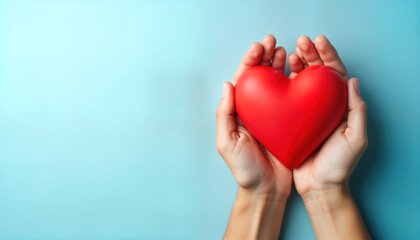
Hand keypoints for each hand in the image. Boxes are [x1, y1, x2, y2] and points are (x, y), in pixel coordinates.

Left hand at [217, 35, 291, 239]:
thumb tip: (227, 85)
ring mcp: (272, 115)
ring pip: (275, 84)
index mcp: (239, 112)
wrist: (266, 190)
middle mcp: (255, 110)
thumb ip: (224, 114)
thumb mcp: (227, 143)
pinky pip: (291, 98)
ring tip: (285, 50)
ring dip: (279, 66)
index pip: (243, 80)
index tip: (258, 47)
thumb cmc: (245, 169)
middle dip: (264, 57)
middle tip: (273, 42)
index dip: (249, 62)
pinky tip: (299, 72)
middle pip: (259, 77)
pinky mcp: (288, 122)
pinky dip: (294, 83)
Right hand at [290, 35, 367, 196]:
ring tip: (288, 52)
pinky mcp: (291, 119)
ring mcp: (305, 111)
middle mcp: (322, 105)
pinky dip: (283, 81)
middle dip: (310, 54)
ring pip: (301, 81)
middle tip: (300, 43)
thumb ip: (357, 110)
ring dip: (296, 64)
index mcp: (339, 106)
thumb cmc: (338, 165)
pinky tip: (278, 72)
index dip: (327, 55)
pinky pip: (287, 96)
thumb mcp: (355, 139)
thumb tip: (353, 81)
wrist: (319, 186)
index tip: (318, 42)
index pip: (335, 73)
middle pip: (317, 73)